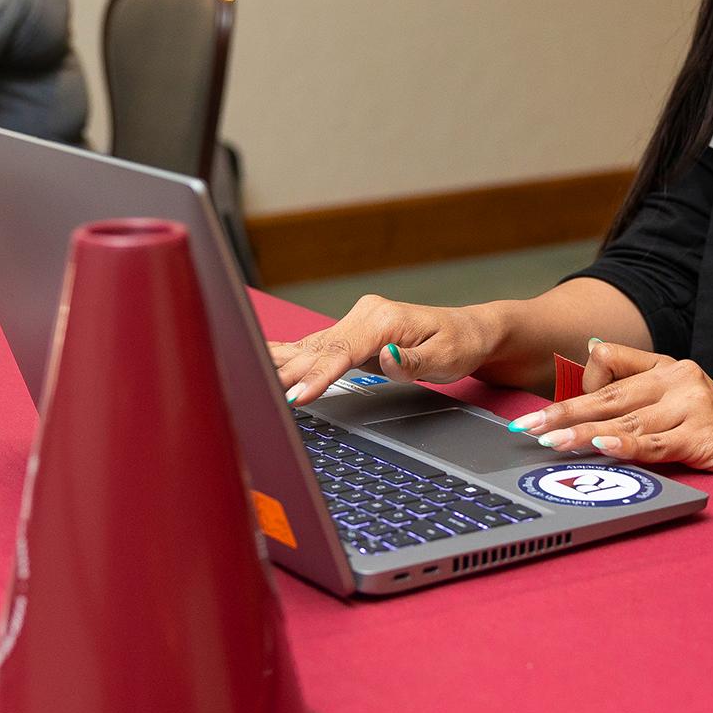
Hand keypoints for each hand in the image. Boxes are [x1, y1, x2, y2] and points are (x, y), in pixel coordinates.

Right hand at [269, 294, 500, 404]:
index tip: (295, 396)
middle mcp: (365, 316)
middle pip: (317, 350)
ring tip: (242, 372)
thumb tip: (385, 357)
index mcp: (383, 319)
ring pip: (310, 347)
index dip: (316, 377)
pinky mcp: (351, 334)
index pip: (341, 353)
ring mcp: (356, 323)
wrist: (469, 330)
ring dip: (277, 362)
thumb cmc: (460, 344)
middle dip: (285, 372)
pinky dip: (287, 353)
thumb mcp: (447, 358)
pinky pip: (315, 347)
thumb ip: (412, 362)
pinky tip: (260, 355)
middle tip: (255, 395)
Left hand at [505, 341, 712, 477]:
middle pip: (611, 396)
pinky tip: (602, 446)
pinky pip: (656, 443)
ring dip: (585, 433)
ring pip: (628, 421)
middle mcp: (678, 379)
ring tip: (552, 442)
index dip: (575, 390)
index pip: (611, 368)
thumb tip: (591, 351)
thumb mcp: (677, 391)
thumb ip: (636, 375)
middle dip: (565, 413)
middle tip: (529, 426)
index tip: (540, 412)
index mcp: (667, 366)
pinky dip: (627, 445)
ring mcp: (691, 406)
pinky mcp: (700, 436)